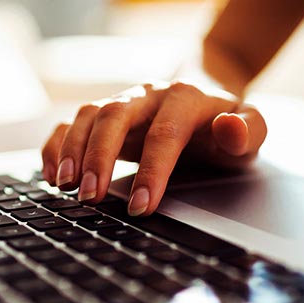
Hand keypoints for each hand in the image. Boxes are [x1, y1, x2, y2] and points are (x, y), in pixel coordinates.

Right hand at [41, 81, 266, 215]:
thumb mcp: (252, 130)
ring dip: (72, 150)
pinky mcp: (105, 116)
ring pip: (88, 115)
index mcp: (186, 98)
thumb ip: (249, 130)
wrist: (206, 102)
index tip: (142, 207)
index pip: (165, 134)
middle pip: (115, 115)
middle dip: (99, 157)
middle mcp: (149, 95)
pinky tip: (52, 174)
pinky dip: (56, 145)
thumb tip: (230, 129)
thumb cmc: (226, 127)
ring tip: (65, 187)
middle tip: (91, 197)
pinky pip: (71, 122)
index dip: (152, 171)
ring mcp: (123, 102)